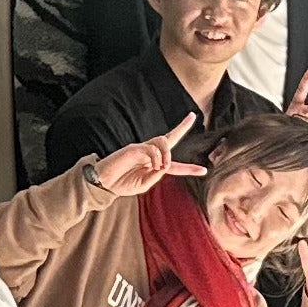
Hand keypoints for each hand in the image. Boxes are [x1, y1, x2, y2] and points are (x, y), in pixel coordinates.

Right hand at [84, 116, 201, 200]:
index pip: (174, 163)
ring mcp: (142, 149)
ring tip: (162, 167)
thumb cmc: (122, 184)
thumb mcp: (143, 185)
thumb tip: (164, 165)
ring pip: (163, 142)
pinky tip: (153, 166)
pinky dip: (156, 158)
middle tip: (190, 121)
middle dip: (182, 128)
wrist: (104, 183)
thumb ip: (156, 176)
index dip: (189, 168)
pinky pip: (151, 149)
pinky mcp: (133, 148)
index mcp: (154, 164)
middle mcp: (150, 154)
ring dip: (167, 155)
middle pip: (170, 139)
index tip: (203, 171)